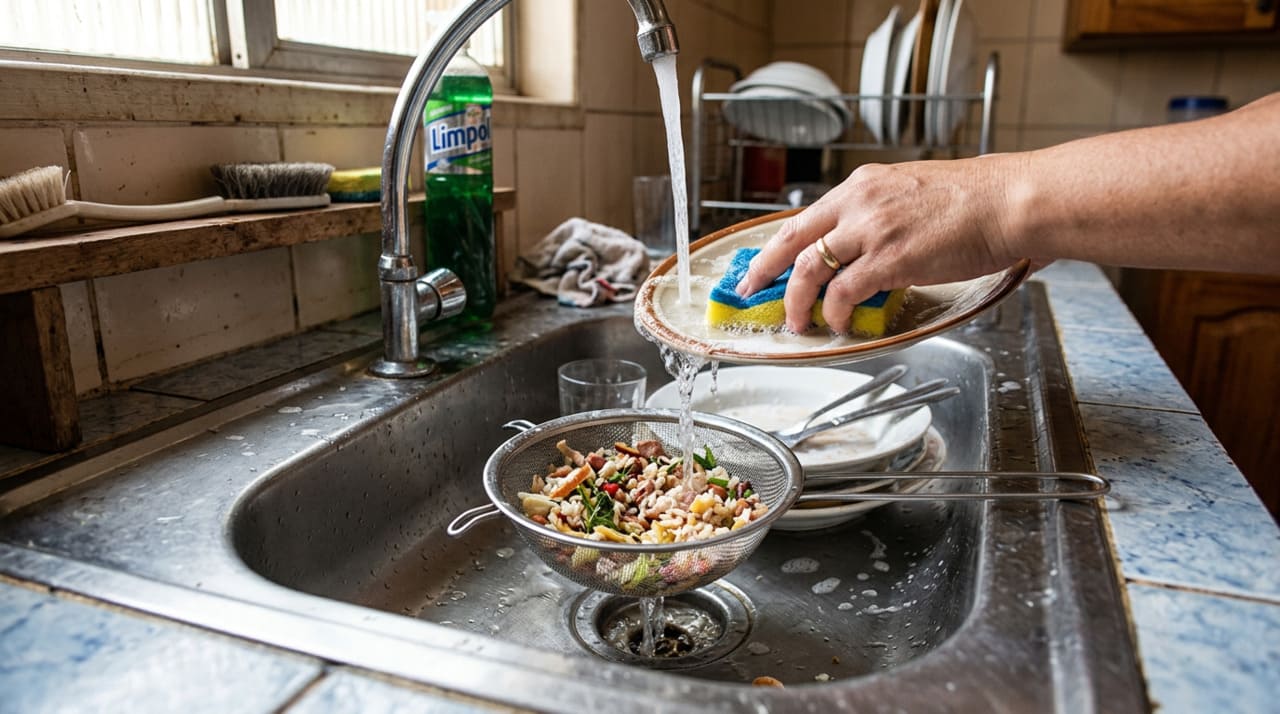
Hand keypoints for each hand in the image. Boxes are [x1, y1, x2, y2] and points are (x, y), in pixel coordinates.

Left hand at [734, 155, 1028, 333]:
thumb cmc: (975, 201)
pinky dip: (835, 313)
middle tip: (751, 293)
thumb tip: (864, 247)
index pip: (804, 218)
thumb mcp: (911, 193)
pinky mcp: (890, 258)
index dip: (776, 247)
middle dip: (764, 272)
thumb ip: (880, 216)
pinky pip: (844, 293)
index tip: (760, 266)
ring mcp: (871, 230)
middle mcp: (859, 202)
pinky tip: (840, 324)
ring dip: (797, 302)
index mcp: (862, 185)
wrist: (1009, 201)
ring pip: (810, 270)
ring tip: (798, 323)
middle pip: (792, 241)